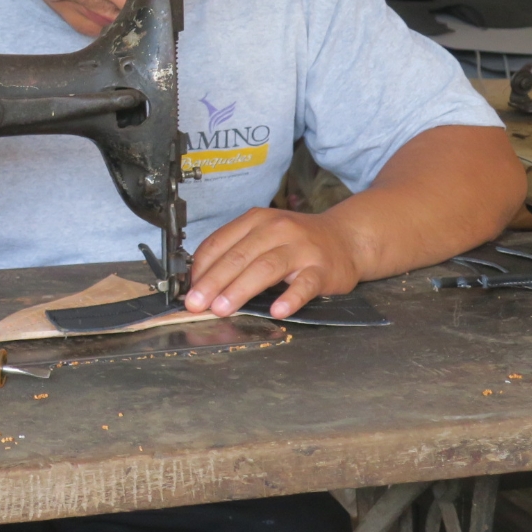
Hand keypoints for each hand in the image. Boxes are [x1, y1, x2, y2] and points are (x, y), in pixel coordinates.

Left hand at [183, 208, 361, 319]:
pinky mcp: (322, 269)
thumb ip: (235, 252)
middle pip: (239, 256)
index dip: (200, 268)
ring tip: (223, 308)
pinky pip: (304, 284)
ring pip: (266, 268)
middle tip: (196, 304)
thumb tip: (199, 282)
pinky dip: (290, 297)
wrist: (345, 239)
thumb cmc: (296, 242)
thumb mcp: (262, 236)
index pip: (220, 243)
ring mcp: (301, 248)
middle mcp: (277, 229)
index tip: (186, 289)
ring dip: (240, 289)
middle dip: (213, 282)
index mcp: (256, 220)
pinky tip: (276, 310)